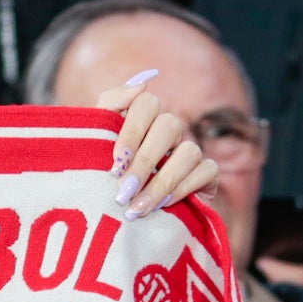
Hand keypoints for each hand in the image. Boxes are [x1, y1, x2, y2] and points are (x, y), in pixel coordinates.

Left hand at [97, 73, 217, 220]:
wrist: (121, 219)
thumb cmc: (104, 179)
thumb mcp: (96, 145)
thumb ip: (109, 108)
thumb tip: (142, 82)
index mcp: (142, 118)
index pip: (146, 103)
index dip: (132, 131)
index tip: (116, 161)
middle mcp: (169, 129)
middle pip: (169, 126)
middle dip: (145, 162)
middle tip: (123, 191)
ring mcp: (189, 150)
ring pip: (189, 151)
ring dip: (162, 182)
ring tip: (138, 208)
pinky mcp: (207, 173)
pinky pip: (205, 171)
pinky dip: (184, 188)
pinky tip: (163, 206)